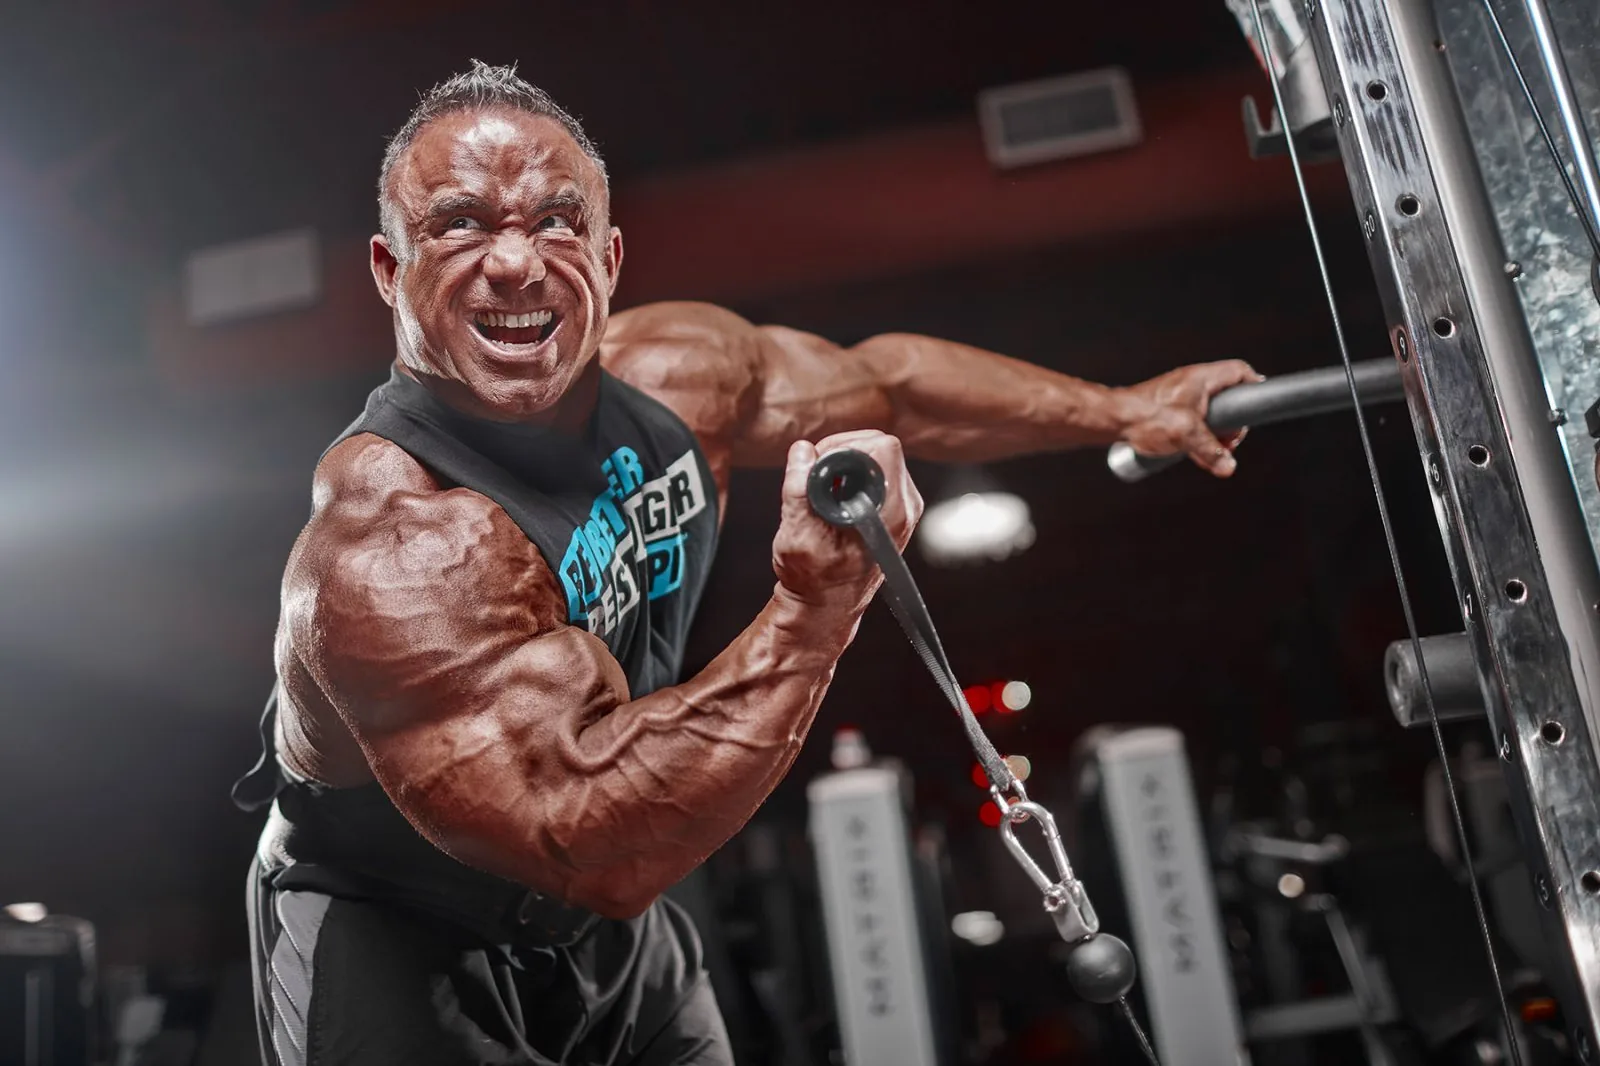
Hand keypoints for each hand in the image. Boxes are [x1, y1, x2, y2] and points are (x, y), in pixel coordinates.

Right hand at [772, 430, 923, 608]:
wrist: (826, 605)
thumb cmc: (814, 579)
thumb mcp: (798, 533)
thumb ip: (800, 488)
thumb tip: (802, 450)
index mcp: (890, 512)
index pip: (882, 448)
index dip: (844, 446)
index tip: (819, 465)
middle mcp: (904, 506)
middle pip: (881, 447)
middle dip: (842, 452)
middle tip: (815, 474)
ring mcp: (901, 506)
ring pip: (876, 457)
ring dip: (844, 464)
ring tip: (822, 490)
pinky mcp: (892, 507)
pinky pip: (874, 471)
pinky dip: (849, 475)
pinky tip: (831, 497)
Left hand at [1120, 360, 1263, 476]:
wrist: (1113, 420)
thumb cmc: (1147, 417)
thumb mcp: (1186, 436)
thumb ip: (1211, 451)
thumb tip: (1229, 466)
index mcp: (1201, 379)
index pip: (1239, 371)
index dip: (1252, 386)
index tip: (1257, 406)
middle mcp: (1191, 383)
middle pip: (1227, 396)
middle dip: (1233, 421)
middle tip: (1229, 441)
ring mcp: (1179, 395)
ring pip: (1210, 411)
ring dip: (1215, 431)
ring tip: (1212, 450)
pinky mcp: (1168, 409)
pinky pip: (1193, 419)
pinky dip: (1198, 433)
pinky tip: (1194, 451)